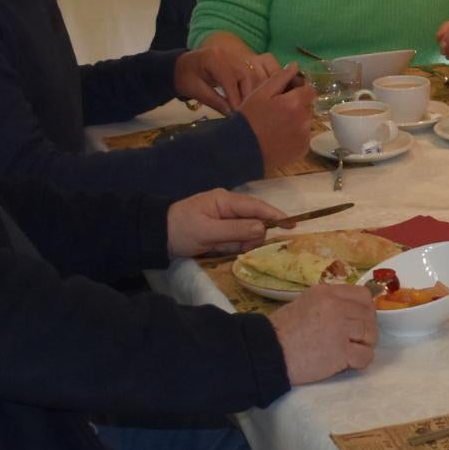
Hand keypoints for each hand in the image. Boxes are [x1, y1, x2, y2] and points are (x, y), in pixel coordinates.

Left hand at [165, 188, 284, 257]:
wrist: (156, 236)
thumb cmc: (180, 230)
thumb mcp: (208, 232)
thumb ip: (236, 230)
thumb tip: (263, 228)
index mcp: (226, 200)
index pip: (257, 206)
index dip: (276, 215)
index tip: (292, 225)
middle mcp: (228, 207)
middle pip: (255, 220)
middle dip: (253, 236)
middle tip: (242, 248)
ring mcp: (225, 218)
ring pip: (247, 232)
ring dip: (241, 243)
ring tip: (223, 248)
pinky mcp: (221, 230)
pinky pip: (236, 238)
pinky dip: (233, 245)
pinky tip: (221, 248)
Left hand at [184, 33, 279, 109]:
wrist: (183, 65)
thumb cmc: (185, 77)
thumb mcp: (195, 90)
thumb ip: (214, 100)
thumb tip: (232, 115)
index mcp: (213, 58)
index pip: (229, 79)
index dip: (235, 98)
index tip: (238, 115)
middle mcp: (229, 54)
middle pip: (247, 75)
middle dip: (249, 96)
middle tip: (249, 114)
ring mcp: (238, 56)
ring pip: (255, 73)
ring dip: (258, 91)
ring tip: (256, 109)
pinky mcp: (245, 60)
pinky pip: (260, 69)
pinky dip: (262, 83)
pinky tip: (263, 97)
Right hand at [234, 66, 318, 171]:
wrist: (242, 150)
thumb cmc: (249, 118)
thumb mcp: (260, 93)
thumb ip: (280, 77)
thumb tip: (295, 66)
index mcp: (296, 102)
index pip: (310, 90)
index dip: (300, 89)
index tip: (288, 93)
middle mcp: (305, 119)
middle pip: (308, 106)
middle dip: (298, 105)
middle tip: (278, 110)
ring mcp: (305, 136)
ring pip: (306, 122)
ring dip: (297, 120)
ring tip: (277, 125)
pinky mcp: (303, 150)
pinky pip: (303, 137)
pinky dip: (296, 136)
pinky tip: (280, 137)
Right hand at [268, 283, 377, 383]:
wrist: (268, 352)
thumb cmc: (282, 330)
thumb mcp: (305, 304)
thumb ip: (331, 303)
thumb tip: (355, 310)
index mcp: (327, 293)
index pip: (364, 296)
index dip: (366, 310)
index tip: (358, 321)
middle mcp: (336, 307)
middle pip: (370, 317)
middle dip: (365, 331)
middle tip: (352, 341)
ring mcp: (340, 329)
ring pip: (371, 336)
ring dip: (363, 346)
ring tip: (348, 351)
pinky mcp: (341, 352)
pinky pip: (365, 356)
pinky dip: (359, 362)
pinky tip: (346, 363)